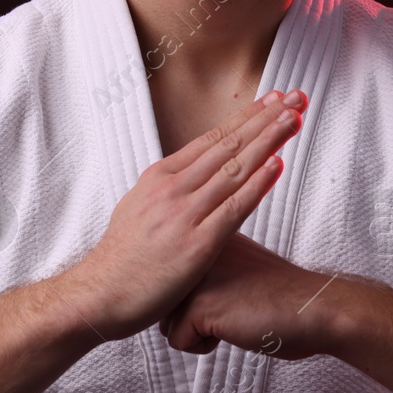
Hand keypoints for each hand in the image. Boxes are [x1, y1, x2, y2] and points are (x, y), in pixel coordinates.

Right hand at [61, 89, 307, 340]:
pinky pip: (233, 209)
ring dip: (268, 141)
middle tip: (295, 97)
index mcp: (159, 176)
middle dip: (264, 119)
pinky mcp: (196, 245)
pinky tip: (278, 165)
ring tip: (293, 119)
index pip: (212, 138)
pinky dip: (257, 184)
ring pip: (234, 169)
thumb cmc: (119, 259)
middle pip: (228, 145)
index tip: (272, 100)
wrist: (97, 296)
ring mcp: (184, 214)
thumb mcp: (137, 208)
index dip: (246, 117)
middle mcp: (172, 188)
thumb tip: (187, 177)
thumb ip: (166, 190)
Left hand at [159, 233, 336, 359]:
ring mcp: (195, 275)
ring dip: (196, 332)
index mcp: (204, 235)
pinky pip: (178, 341)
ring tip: (232, 318)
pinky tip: (234, 329)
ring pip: (166, 323)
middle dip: (191, 318)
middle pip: (164, 301)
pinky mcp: (199, 304)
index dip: (192, 299)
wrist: (314, 307)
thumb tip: (172, 288)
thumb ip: (204, 268)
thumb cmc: (279, 295)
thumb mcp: (235, 267)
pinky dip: (204, 346)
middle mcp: (194, 249)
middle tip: (232, 308)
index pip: (170, 278)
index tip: (225, 297)